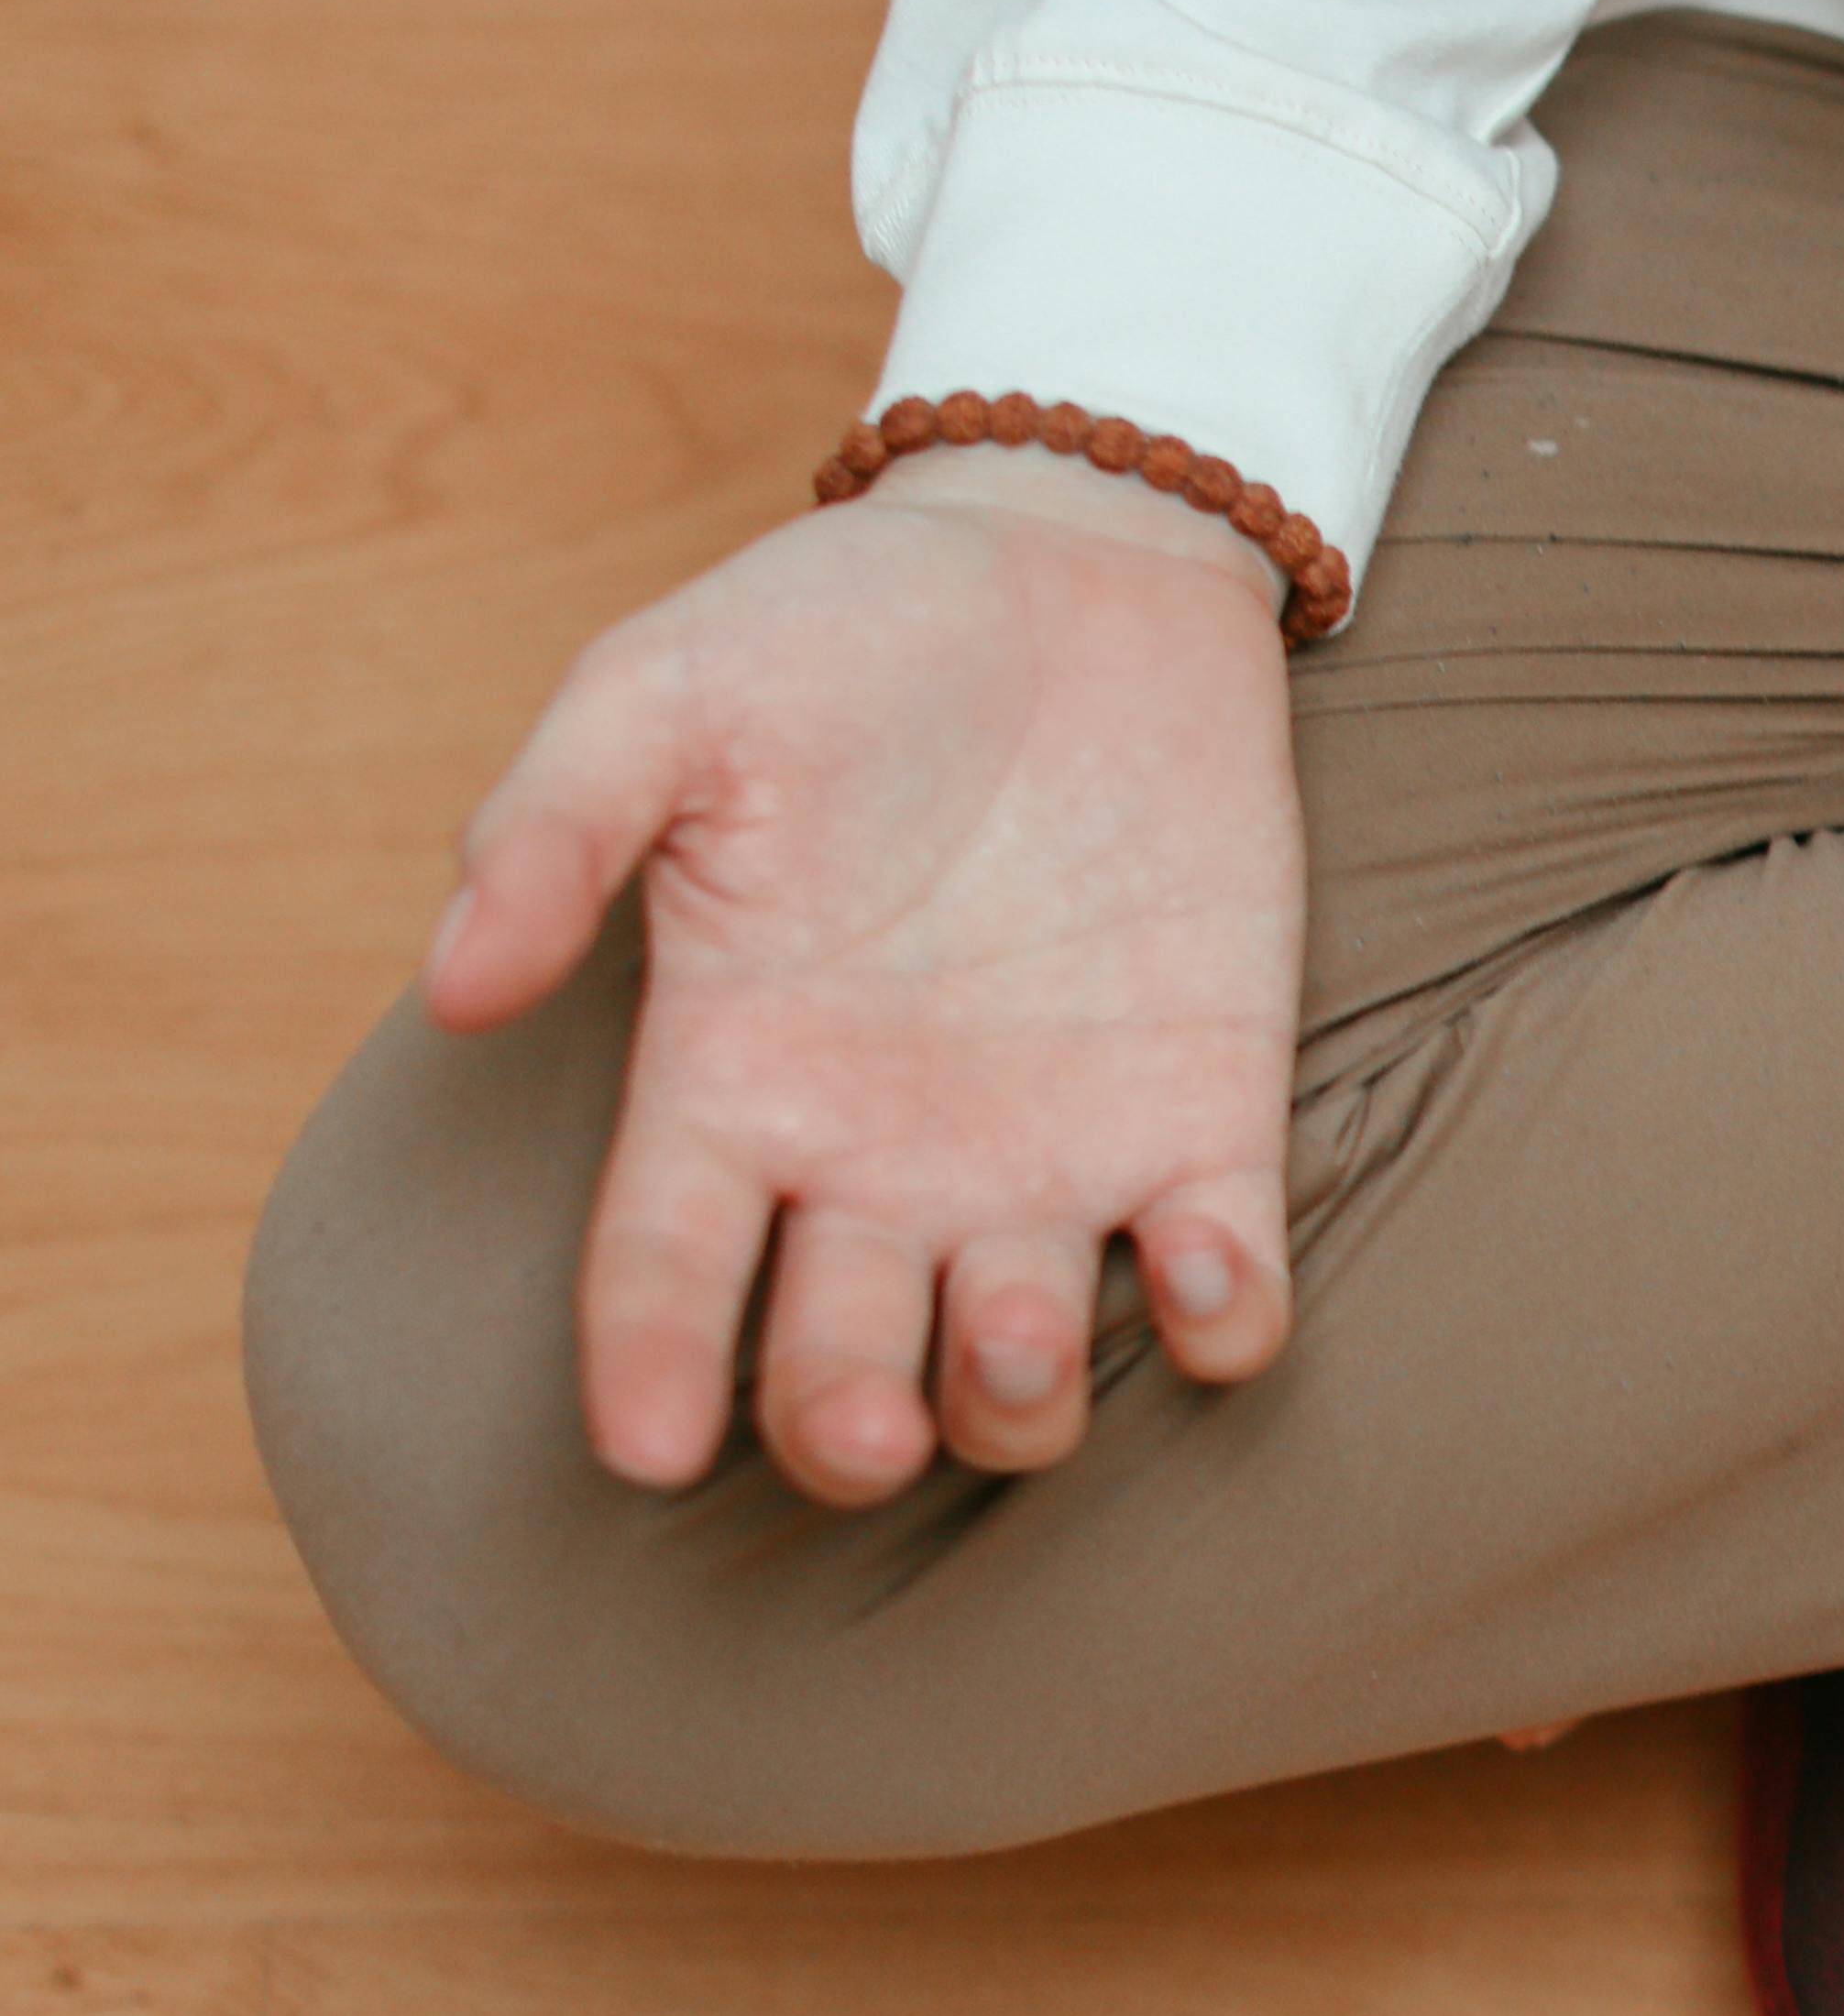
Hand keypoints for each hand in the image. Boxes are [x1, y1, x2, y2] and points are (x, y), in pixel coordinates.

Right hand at [424, 447, 1311, 1502]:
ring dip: (1016, 1395)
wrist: (1079, 564)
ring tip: (1010, 1331)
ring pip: (1019, 1368)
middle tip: (865, 1426)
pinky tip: (1203, 1272)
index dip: (649, 1370)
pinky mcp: (1205, 1119)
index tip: (645, 1451)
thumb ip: (554, 826)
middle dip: (848, 1426)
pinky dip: (1223, 1318)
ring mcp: (1049, 1153)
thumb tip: (447, 988)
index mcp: (731, 1077)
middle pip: (840, 1367)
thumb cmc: (844, 629)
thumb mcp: (665, 692)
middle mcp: (880, 1156)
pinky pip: (1222, 1285)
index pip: (664, 1271)